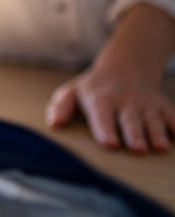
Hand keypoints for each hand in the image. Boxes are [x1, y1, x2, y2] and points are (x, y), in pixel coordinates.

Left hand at [47, 62, 174, 152]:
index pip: (103, 116)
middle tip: (137, 149)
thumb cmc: (93, 89)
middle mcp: (125, 102)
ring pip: (153, 120)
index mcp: (101, 100)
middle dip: (135, 134)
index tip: (110, 143)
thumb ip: (60, 107)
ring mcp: (146, 104)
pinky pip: (173, 116)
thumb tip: (54, 123)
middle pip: (130, 120)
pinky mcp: (162, 106)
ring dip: (157, 133)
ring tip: (160, 147)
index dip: (106, 130)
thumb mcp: (71, 92)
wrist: (125, 67)